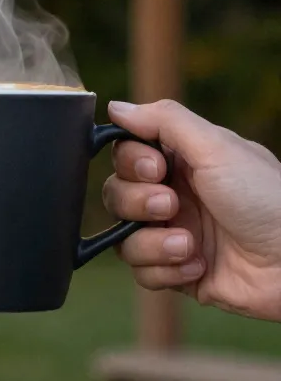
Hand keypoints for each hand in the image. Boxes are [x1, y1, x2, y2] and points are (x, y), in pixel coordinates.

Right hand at [103, 99, 280, 322]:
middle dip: (137, 203)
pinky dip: (166, 271)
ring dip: (152, 243)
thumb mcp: (216, 147)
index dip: (130, 162)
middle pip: (117, 195)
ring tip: (189, 246)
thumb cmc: (265, 198)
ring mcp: (175, 235)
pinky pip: (143, 273)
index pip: (126, 154)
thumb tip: (115, 106)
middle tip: (170, 206)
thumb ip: (164, 121)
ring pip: (123, 239)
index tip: (156, 168)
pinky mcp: (178, 273)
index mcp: (183, 160)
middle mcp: (174, 195)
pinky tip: (199, 266)